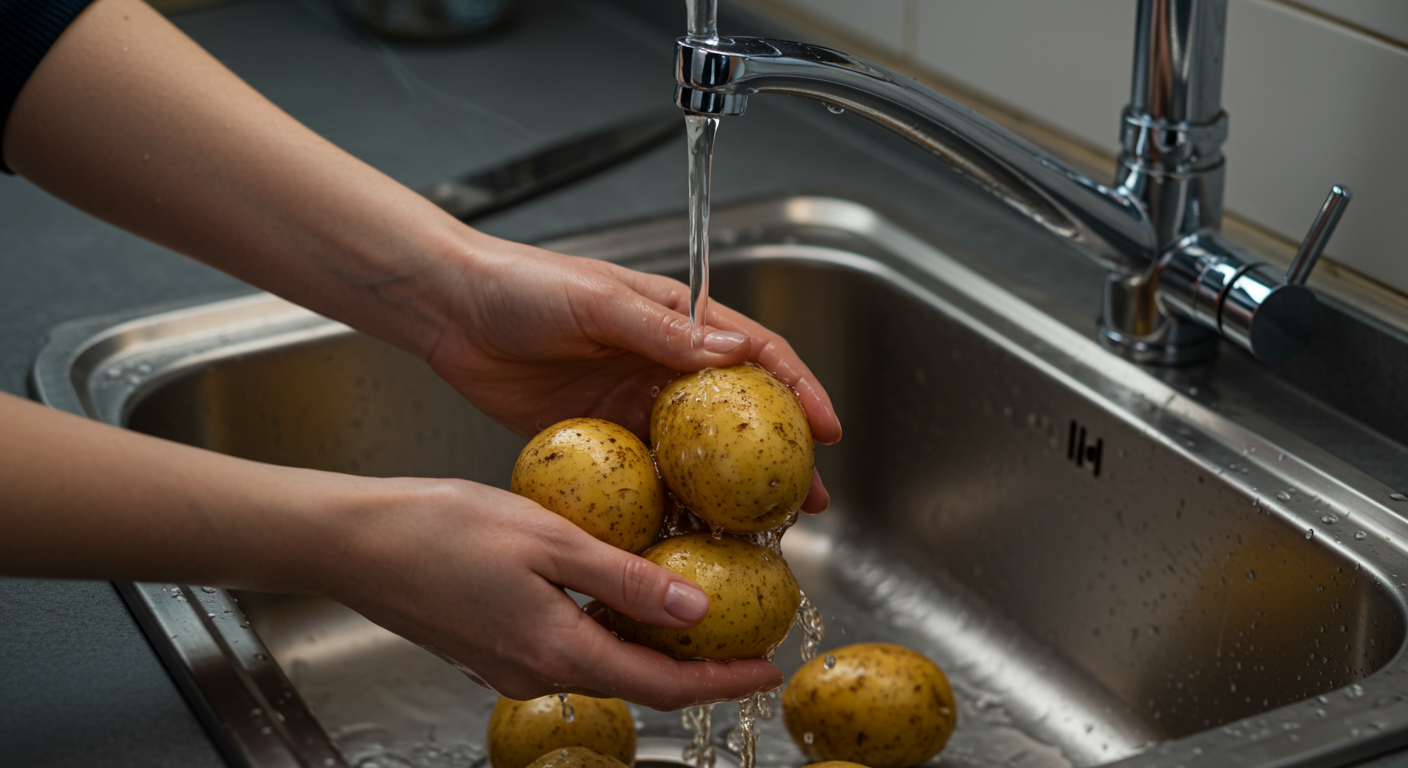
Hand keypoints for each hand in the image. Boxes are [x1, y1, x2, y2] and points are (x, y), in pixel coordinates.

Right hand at [316, 476, 782, 708]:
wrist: (351, 543)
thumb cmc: (439, 530)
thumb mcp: (548, 540)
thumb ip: (624, 578)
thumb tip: (696, 607)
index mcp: (558, 652)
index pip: (662, 685)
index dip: (721, 682)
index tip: (765, 670)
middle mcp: (535, 672)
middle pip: (636, 681)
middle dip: (694, 666)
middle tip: (740, 638)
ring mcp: (508, 664)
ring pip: (600, 661)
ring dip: (649, 643)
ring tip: (691, 607)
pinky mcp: (488, 646)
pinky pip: (565, 644)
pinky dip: (604, 627)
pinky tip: (615, 589)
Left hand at [425, 232, 842, 511]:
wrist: (451, 310)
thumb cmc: (521, 286)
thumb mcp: (596, 301)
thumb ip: (662, 330)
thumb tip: (731, 354)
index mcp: (674, 321)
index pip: (754, 355)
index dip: (798, 390)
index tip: (828, 430)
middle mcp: (661, 365)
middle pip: (735, 418)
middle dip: (776, 458)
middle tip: (807, 500)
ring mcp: (630, 406)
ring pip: (695, 457)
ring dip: (727, 493)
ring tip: (759, 532)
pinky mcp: (596, 440)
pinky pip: (643, 479)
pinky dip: (668, 505)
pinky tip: (686, 535)